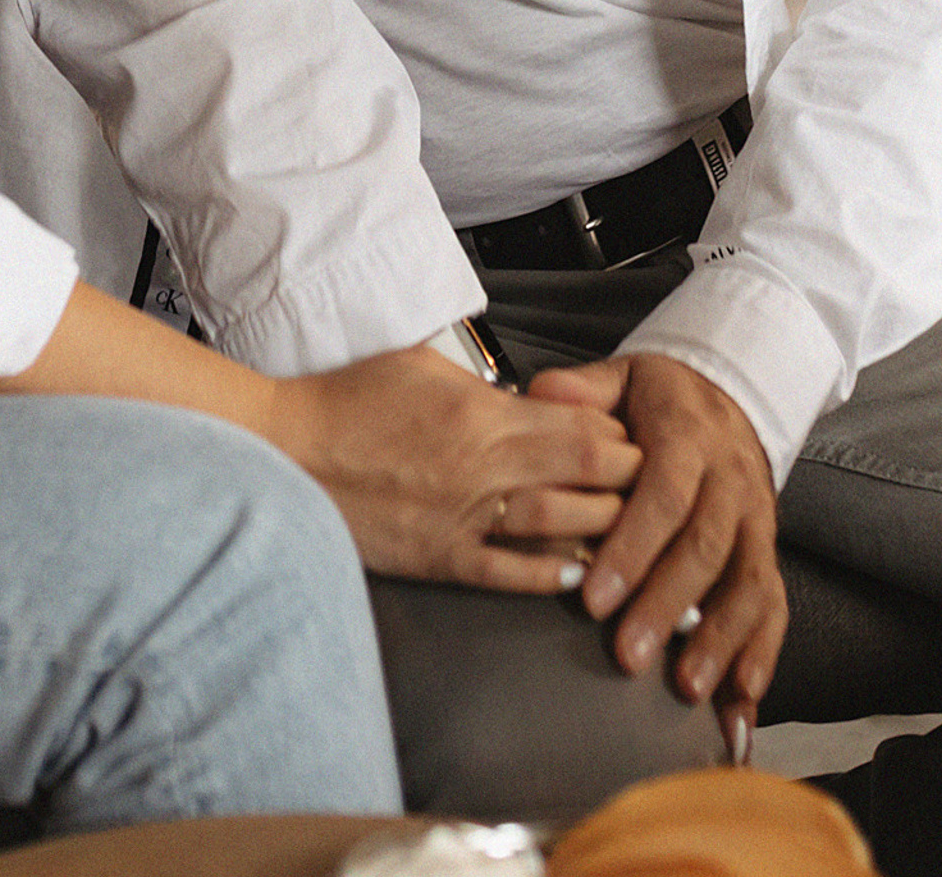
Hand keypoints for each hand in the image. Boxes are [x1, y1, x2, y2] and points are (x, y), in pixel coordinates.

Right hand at [268, 343, 642, 590]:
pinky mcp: (438, 557)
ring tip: (628, 529)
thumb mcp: (422, 366)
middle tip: (652, 485)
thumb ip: (480, 386)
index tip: (634, 438)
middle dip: (628, 480)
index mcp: (480, 413)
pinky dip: (546, 574)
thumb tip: (523, 399)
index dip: (618, 435)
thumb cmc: (350, 401)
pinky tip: (575, 574)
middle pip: (585, 475)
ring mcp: (462, 517)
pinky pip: (506, 572)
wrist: (289, 450)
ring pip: (557, 526)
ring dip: (601, 528)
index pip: (578, 427)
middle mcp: (481, 467)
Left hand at [527, 352, 785, 756]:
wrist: (726, 397)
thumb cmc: (658, 400)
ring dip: (719, 638)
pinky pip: (773, 603)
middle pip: (704, 546)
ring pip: (745, 580)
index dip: (632, 546)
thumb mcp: (622, 378)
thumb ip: (582, 391)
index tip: (594, 598)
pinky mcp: (767, 551)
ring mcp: (756, 518)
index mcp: (688, 436)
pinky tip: (741, 698)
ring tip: (685, 685)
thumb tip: (540, 393)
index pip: (663, 493)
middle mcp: (731, 479)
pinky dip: (761, 652)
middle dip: (666, 604)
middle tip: (627, 655)